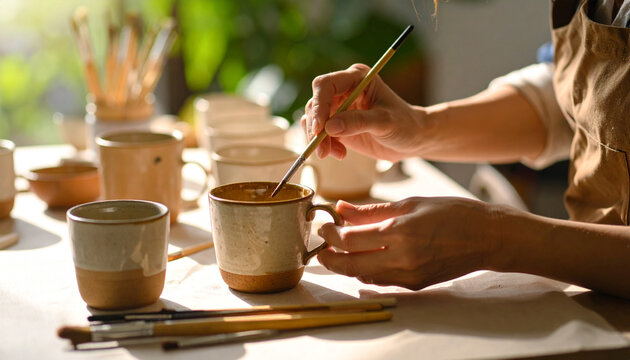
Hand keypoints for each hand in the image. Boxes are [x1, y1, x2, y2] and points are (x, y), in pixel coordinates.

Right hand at [302, 63, 430, 161]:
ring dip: (319, 140)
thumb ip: (358, 122)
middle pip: (315, 104)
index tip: (320, 128)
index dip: (319, 105)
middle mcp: (343, 89)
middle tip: (322, 150)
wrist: (412, 139)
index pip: (325, 85)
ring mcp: (339, 107)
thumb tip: (329, 127)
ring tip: (335, 154)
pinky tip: (340, 154)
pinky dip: (325, 146)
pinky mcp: (337, 125)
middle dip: (316, 128)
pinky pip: (320, 134)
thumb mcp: (385, 122)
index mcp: (356, 78)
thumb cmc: (404, 124)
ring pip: (313, 120)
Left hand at [316, 198, 500, 289]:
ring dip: (347, 265)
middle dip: (330, 257)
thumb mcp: (410, 203)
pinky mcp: (415, 284)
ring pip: (363, 276)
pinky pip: (381, 281)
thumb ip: (372, 211)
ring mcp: (409, 275)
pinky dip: (366, 271)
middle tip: (322, 247)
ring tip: (341, 250)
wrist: (488, 237)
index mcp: (400, 232)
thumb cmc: (453, 213)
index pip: (350, 239)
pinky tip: (365, 257)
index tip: (324, 227)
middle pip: (350, 265)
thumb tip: (342, 209)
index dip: (331, 234)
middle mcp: (402, 258)